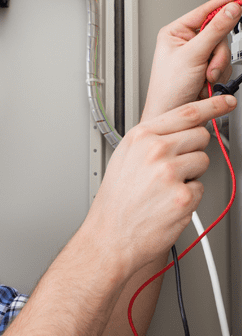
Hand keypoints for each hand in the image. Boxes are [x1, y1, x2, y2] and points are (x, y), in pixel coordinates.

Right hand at [87, 93, 236, 276]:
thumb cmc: (117, 198)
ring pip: (203, 161)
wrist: (111, 234)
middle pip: (200, 136)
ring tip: (166, 186)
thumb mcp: (125, 156)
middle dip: (194, 149)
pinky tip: (168, 201)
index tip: (225, 101)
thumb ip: (153, 138)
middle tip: (174, 165)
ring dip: (192, 174)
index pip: (186, 112)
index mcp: (140, 137)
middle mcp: (155, 151)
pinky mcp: (183, 196)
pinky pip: (201, 188)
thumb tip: (183, 129)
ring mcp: (170, 173)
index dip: (212, 105)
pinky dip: (190, 196)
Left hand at [142, 0, 240, 120]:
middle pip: (219, 33)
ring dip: (218, 67)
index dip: (225, 3)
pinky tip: (207, 84)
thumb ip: (216, 30)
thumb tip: (232, 9)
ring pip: (224, 51)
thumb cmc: (168, 88)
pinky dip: (220, 76)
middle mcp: (186, 42)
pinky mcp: (207, 70)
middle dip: (217, 53)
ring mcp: (198, 56)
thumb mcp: (193, 55)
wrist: (171, 115)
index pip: (205, 11)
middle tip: (209, 66)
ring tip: (204, 79)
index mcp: (175, 32)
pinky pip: (225, 65)